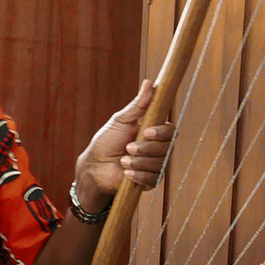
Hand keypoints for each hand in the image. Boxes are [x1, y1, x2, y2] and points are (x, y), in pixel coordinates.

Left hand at [74, 80, 174, 210]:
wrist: (95, 166)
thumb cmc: (107, 141)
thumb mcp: (121, 120)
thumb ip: (137, 105)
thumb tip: (149, 83)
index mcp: (154, 132)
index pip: (170, 131)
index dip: (161, 132)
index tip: (147, 132)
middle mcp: (158, 149)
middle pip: (166, 148)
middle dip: (145, 149)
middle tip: (128, 148)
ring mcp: (155, 166)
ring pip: (158, 164)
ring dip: (138, 162)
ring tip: (123, 161)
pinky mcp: (149, 181)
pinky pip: (152, 179)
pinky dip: (137, 175)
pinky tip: (125, 172)